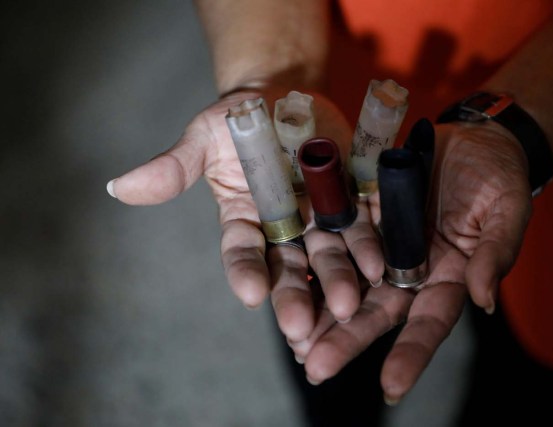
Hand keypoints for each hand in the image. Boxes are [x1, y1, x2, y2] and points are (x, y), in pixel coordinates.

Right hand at [106, 87, 383, 342]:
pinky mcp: (356, 198)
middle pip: (290, 267)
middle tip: (302, 328)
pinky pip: (366, 223)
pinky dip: (372, 244)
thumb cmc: (236, 120)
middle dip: (297, 296)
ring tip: (348, 305)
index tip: (249, 295)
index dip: (245, 273)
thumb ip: (174, 166)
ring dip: (339, 280)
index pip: (242, 253)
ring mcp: (322, 215)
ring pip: (331, 255)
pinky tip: (381, 264)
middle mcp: (285, 226)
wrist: (284, 94)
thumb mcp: (204, 137)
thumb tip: (119, 187)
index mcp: (246, 218)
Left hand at [294, 120, 532, 402]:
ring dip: (320, 312)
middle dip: (347, 340)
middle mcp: (409, 270)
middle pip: (377, 311)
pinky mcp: (362, 218)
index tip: (390, 386)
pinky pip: (335, 242)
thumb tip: (482, 300)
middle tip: (315, 368)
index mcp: (447, 276)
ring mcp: (381, 245)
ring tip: (293, 341)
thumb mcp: (506, 210)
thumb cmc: (499, 177)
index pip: (429, 322)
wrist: (472, 138)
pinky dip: (314, 265)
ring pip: (348, 284)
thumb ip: (495, 252)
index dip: (411, 354)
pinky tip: (290, 284)